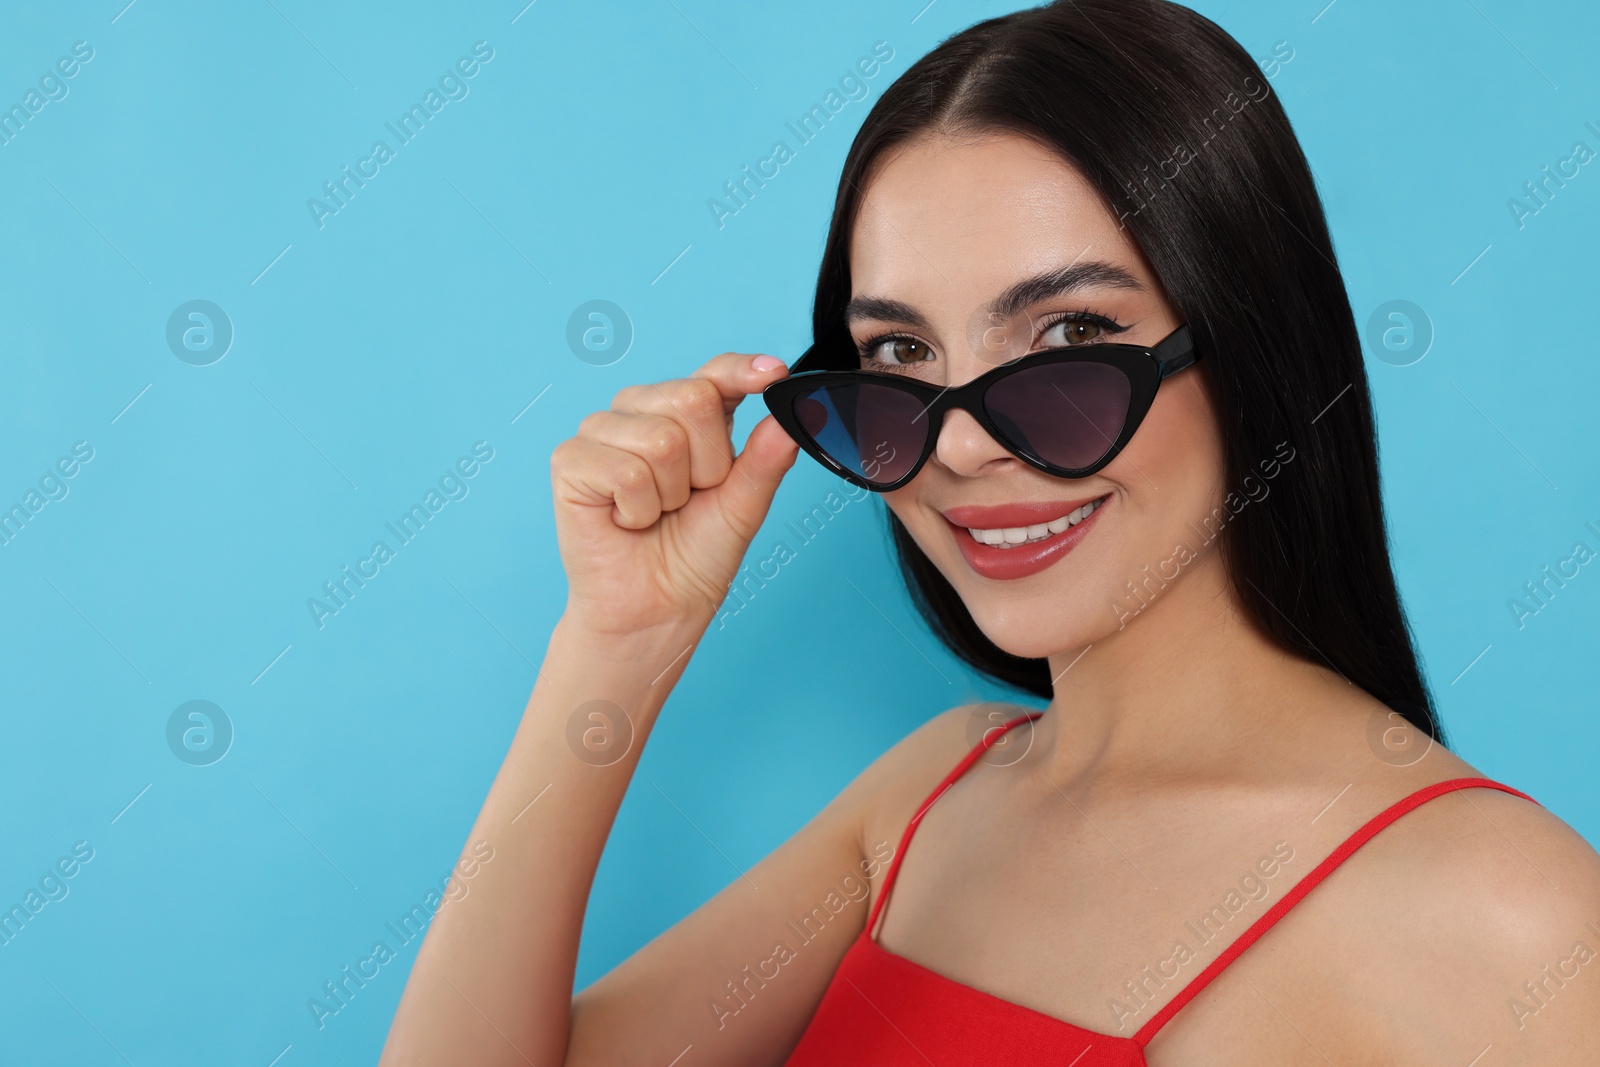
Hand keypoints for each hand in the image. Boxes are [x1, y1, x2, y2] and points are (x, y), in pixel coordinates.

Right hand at [550, 352, 798, 637]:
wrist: (656, 609)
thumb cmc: (694, 557)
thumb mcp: (743, 506)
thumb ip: (766, 460)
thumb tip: (788, 418)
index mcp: (686, 414)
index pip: (714, 373)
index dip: (742, 370)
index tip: (773, 374)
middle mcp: (642, 411)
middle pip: (694, 399)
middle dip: (707, 465)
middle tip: (688, 500)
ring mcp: (602, 431)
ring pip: (662, 439)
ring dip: (671, 494)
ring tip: (656, 512)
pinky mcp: (571, 460)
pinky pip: (626, 471)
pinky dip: (638, 509)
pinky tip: (626, 520)